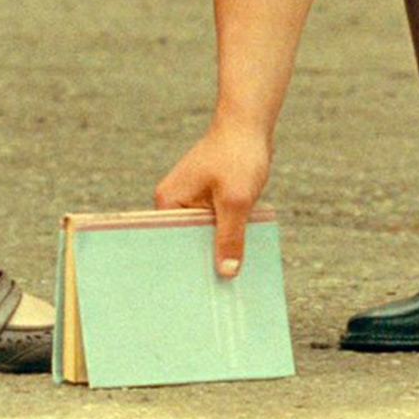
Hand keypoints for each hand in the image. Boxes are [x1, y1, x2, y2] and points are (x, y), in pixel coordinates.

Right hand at [154, 123, 271, 278]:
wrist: (250, 125)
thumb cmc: (238, 155)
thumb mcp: (236, 200)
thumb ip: (230, 237)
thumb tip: (227, 273)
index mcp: (169, 202)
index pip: (172, 244)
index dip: (186, 267)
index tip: (198, 293)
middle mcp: (175, 202)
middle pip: (187, 242)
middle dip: (203, 260)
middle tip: (218, 293)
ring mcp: (192, 200)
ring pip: (204, 234)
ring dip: (219, 247)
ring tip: (230, 278)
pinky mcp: (209, 198)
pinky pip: (215, 224)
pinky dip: (227, 234)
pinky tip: (240, 253)